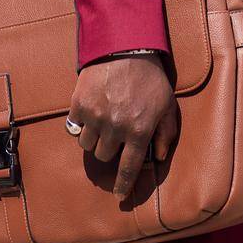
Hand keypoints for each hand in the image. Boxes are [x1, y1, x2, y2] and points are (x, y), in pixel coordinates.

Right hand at [68, 54, 177, 198]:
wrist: (125, 45)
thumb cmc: (150, 76)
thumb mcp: (167, 103)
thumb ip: (166, 132)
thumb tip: (159, 158)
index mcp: (139, 130)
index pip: (129, 167)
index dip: (124, 185)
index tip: (120, 196)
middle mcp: (116, 128)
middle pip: (105, 156)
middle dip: (110, 147)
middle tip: (115, 131)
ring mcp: (95, 117)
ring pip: (88, 145)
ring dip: (95, 137)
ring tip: (103, 119)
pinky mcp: (79, 105)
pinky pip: (75, 127)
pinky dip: (81, 123)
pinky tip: (91, 110)